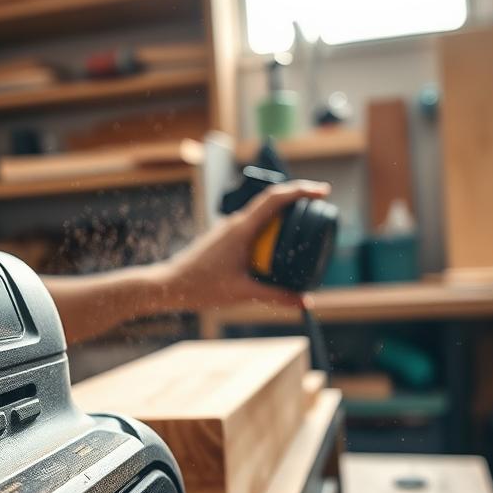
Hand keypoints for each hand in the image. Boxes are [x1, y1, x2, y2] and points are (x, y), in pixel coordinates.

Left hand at [157, 180, 331, 310]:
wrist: (169, 285)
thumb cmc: (202, 286)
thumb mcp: (243, 292)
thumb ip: (276, 296)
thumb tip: (306, 302)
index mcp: (241, 228)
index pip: (275, 198)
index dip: (301, 190)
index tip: (323, 192)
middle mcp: (235, 222)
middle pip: (272, 202)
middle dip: (298, 202)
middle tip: (321, 211)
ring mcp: (229, 229)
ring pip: (262, 215)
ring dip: (283, 217)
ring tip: (305, 229)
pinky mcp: (225, 238)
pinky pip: (253, 227)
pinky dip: (270, 231)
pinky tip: (277, 248)